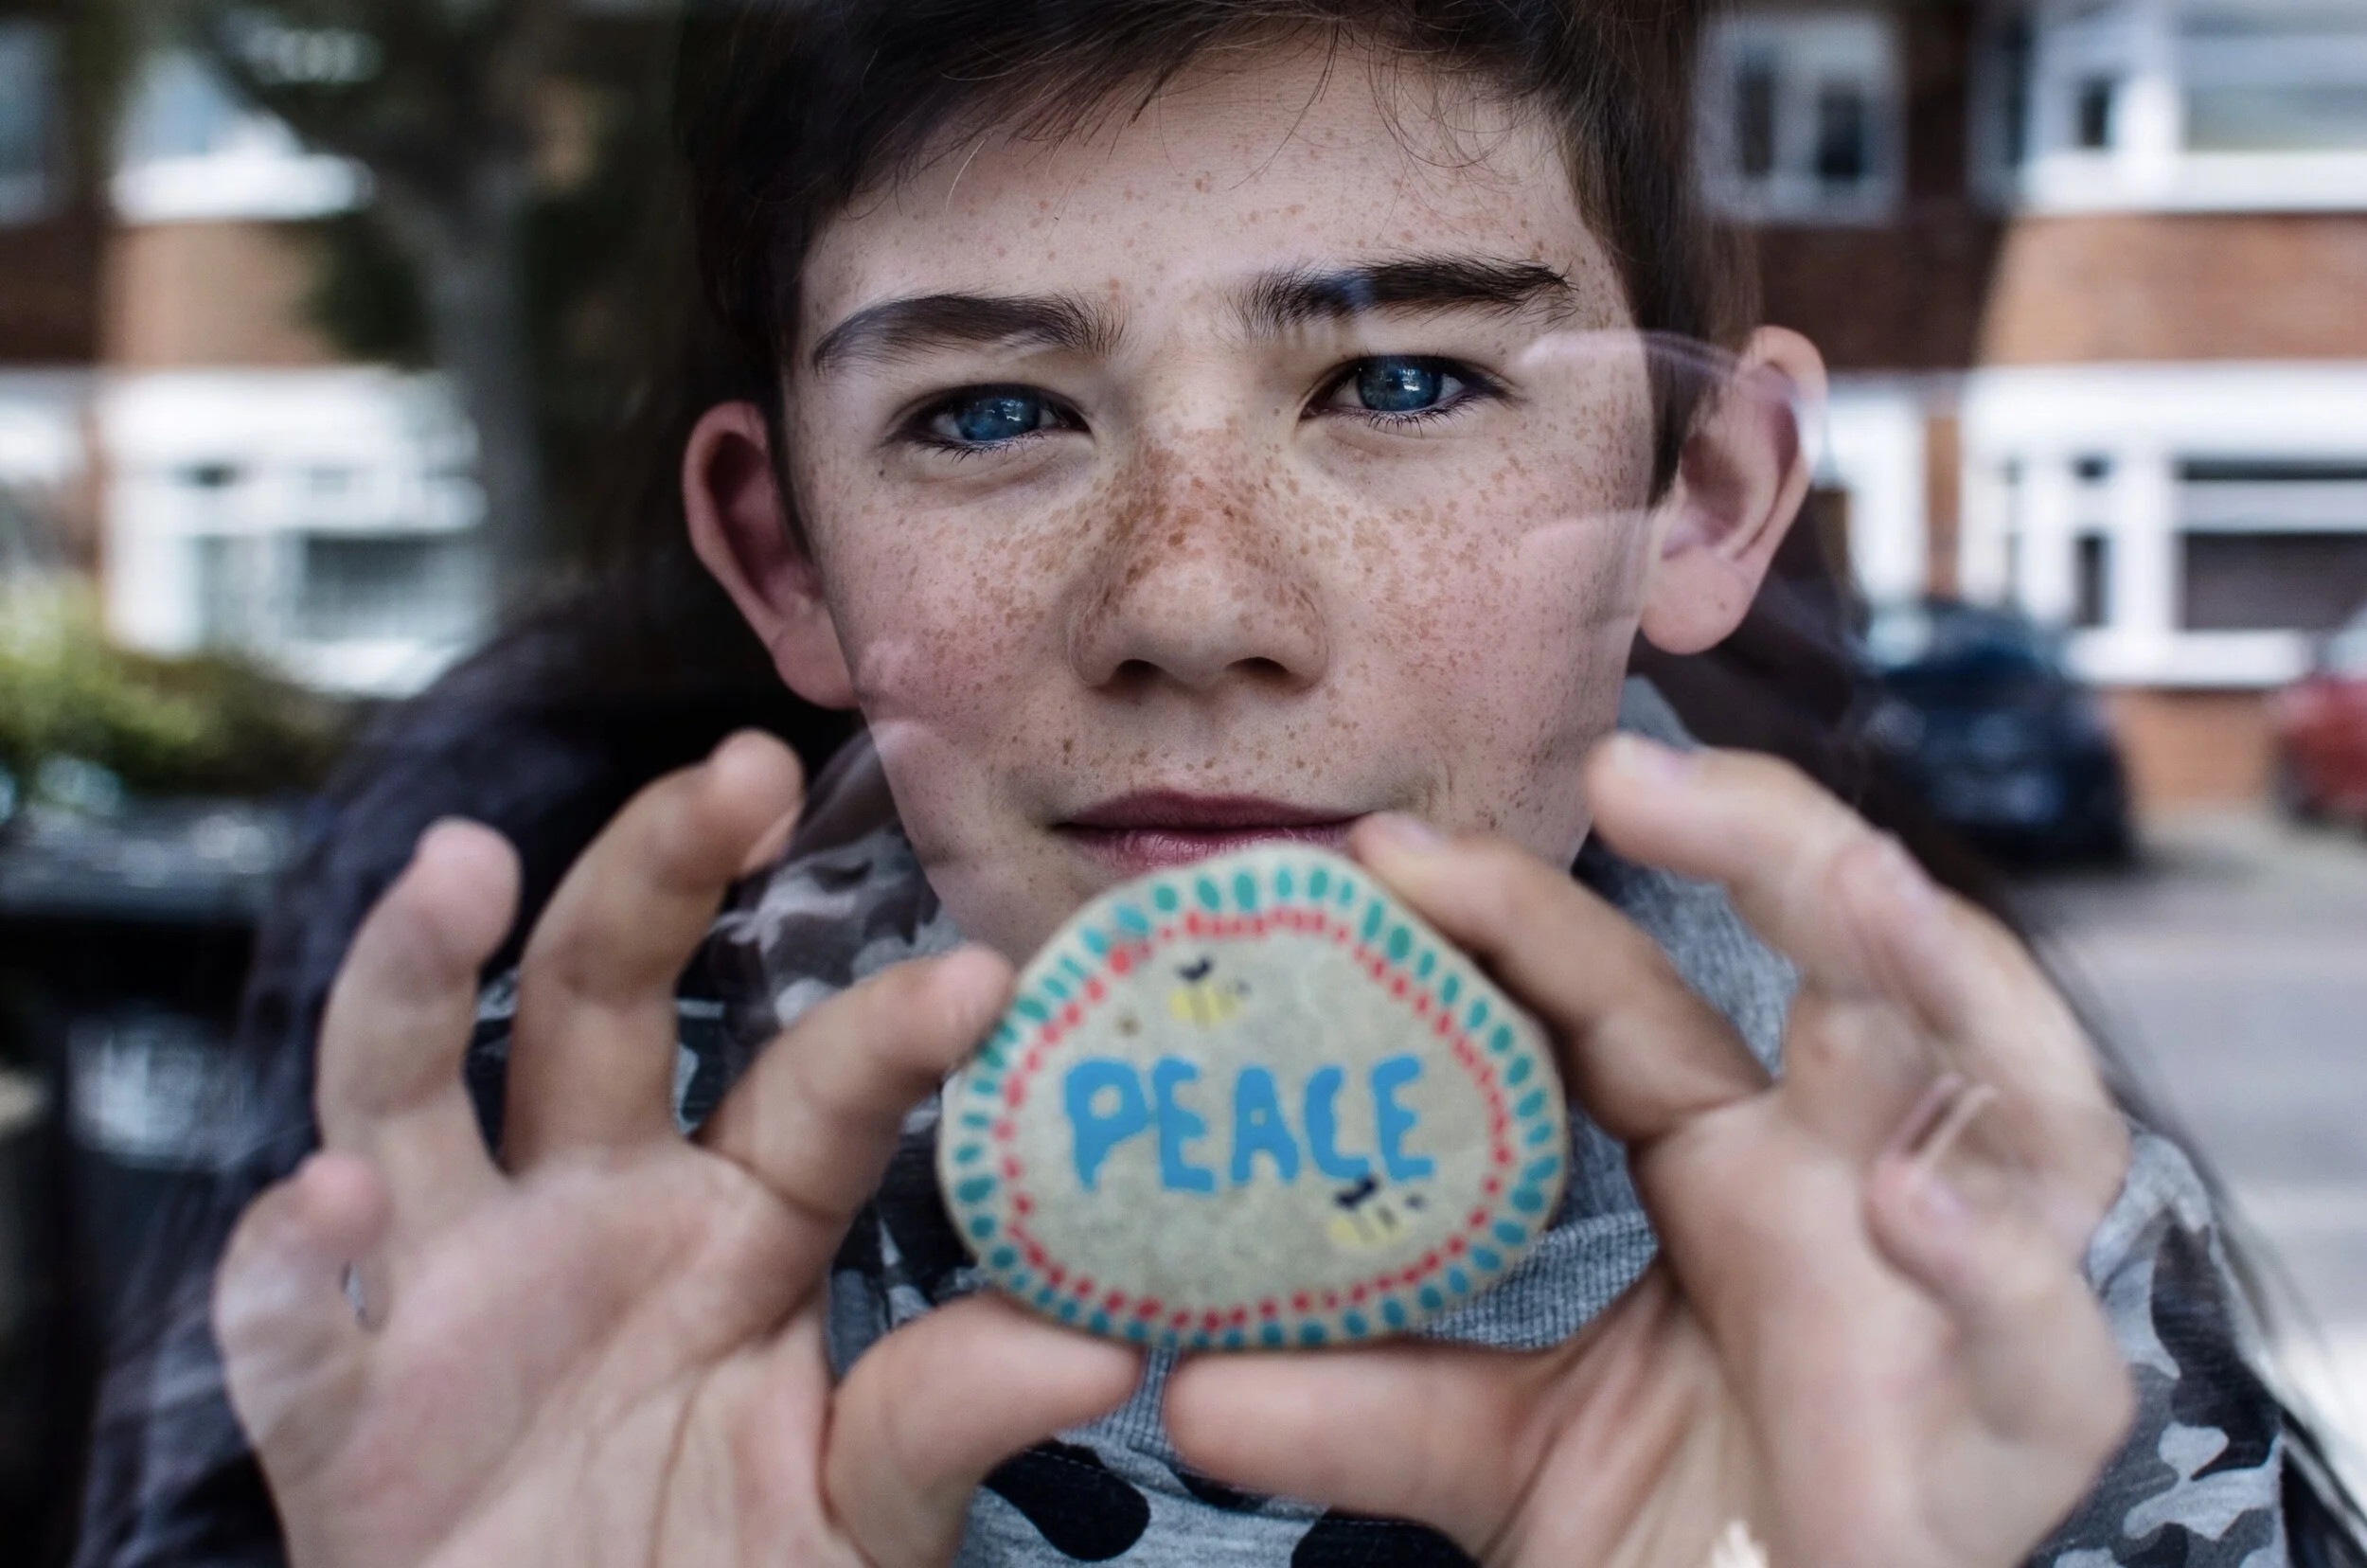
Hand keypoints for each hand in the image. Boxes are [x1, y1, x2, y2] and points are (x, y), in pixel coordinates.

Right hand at [214, 733, 1139, 1567]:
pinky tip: (330, 1204)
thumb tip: (1105, 1337)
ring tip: (463, 864)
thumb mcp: (862, 1518)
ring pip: (404, 1085)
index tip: (981, 978)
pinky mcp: (337, 1398)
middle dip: (655, 872)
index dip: (887, 1026)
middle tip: (733, 772)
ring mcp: (451, 1286)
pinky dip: (293, 1259)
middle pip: (602, 999)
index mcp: (739, 1226)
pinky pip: (290, 1313)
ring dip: (417, 969)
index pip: (814, 1085)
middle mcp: (590, 1213)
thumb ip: (942, 1419)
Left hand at [1164, 738, 2135, 1567]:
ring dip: (1954, 983)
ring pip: (2021, 1102)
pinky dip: (1996, 1265)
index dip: (1528, 917)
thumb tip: (1179, 1385)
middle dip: (1782, 849)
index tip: (1388, 850)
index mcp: (1732, 1166)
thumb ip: (1360, 1406)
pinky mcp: (2013, 1433)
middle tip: (1639, 770)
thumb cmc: (1672, 1533)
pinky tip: (1906, 1204)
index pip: (1634, 1000)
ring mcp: (1954, 1294)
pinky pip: (2049, 1338)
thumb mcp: (1491, 1450)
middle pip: (1866, 973)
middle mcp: (1858, 1191)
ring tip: (1855, 885)